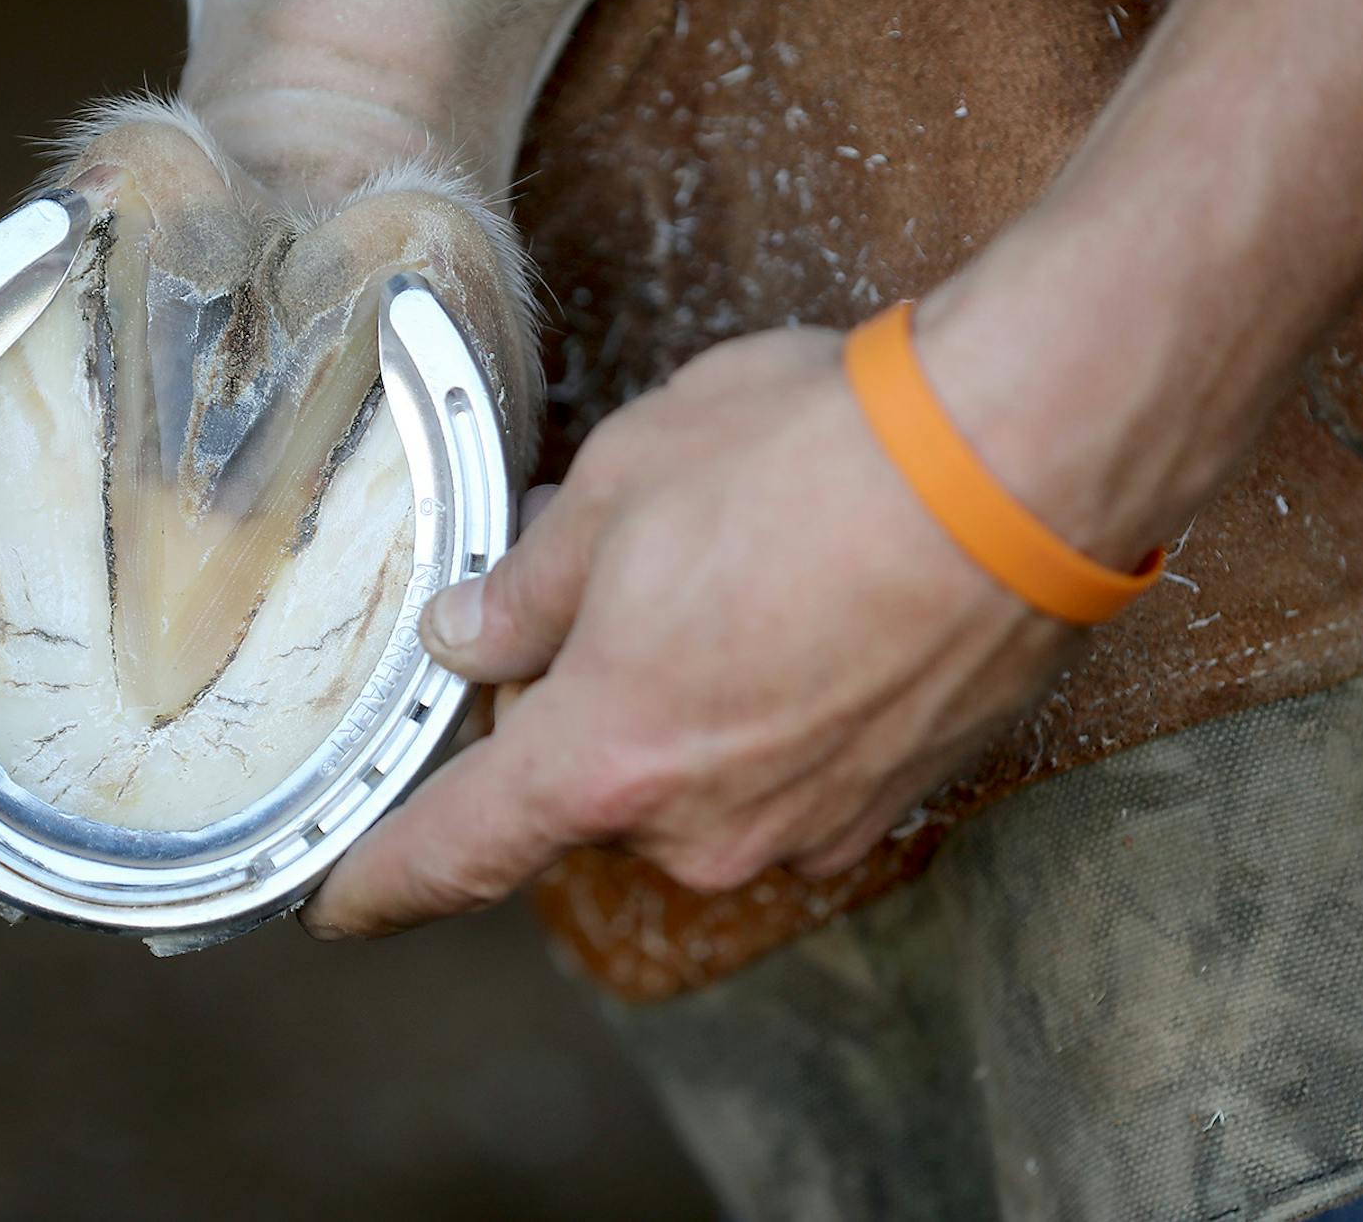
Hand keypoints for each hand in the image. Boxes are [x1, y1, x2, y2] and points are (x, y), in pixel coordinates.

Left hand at [302, 321, 1081, 937]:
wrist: (1021, 459)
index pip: (458, 849)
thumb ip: (526, 588)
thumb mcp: (617, 486)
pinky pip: (792, 772)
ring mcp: (813, 822)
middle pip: (588, 789)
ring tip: (739, 573)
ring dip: (689, 704)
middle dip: (578, 704)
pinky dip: (779, 712)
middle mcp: (706, 823)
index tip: (341, 905)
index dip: (385, 881)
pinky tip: (813, 609)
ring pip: (696, 780)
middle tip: (611, 582)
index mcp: (606, 754)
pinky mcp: (899, 798)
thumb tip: (473, 634)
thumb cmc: (812, 457)